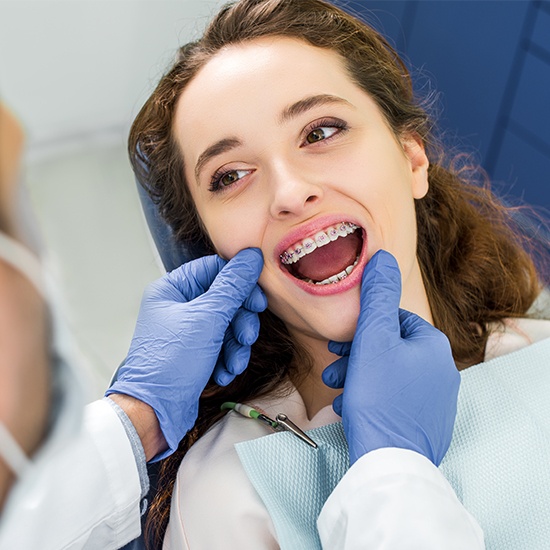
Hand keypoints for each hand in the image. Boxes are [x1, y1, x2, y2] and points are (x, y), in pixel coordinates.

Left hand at [106, 248, 266, 458]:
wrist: (154, 413)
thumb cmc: (170, 364)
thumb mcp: (208, 319)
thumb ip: (233, 287)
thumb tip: (251, 258)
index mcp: (171, 289)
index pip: (214, 270)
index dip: (239, 283)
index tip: (257, 300)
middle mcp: (177, 307)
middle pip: (224, 299)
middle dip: (240, 321)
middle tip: (247, 336)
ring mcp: (186, 331)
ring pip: (226, 324)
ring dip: (236, 344)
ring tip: (234, 362)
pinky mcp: (194, 352)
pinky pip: (221, 345)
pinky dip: (227, 358)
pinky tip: (224, 372)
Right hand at [322, 250, 459, 465]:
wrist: (389, 461)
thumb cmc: (379, 397)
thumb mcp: (373, 339)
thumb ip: (377, 296)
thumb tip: (382, 257)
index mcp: (433, 346)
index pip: (393, 320)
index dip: (362, 328)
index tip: (339, 341)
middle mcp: (442, 370)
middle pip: (390, 348)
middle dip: (356, 354)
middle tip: (334, 364)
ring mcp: (436, 399)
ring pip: (389, 374)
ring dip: (359, 375)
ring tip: (337, 386)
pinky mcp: (426, 422)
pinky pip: (394, 398)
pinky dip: (371, 397)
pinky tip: (350, 405)